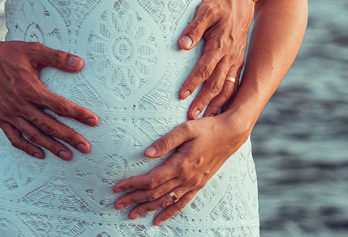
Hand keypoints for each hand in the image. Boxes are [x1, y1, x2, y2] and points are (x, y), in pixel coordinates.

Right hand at [0, 38, 98, 160]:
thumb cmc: (7, 54)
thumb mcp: (33, 50)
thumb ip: (57, 57)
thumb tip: (79, 63)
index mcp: (30, 89)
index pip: (59, 106)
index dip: (78, 114)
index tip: (94, 121)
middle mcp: (20, 105)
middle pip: (50, 125)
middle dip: (69, 137)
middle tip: (86, 147)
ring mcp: (10, 114)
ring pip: (34, 135)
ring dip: (52, 146)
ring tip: (68, 155)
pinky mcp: (1, 118)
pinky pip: (15, 138)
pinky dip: (27, 148)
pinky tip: (40, 154)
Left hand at [112, 112, 250, 224]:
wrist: (230, 135)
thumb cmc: (207, 128)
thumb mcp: (186, 128)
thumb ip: (166, 141)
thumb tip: (147, 153)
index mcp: (180, 164)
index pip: (151, 180)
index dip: (133, 184)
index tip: (117, 187)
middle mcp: (186, 178)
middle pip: (155, 193)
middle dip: (134, 199)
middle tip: (117, 204)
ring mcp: (193, 184)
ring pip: (166, 202)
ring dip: (147, 209)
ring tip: (131, 214)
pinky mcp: (198, 185)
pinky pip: (181, 204)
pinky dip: (168, 213)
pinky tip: (157, 219)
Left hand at [176, 0, 253, 118]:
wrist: (242, 2)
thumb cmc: (220, 5)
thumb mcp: (206, 10)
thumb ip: (194, 28)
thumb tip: (182, 45)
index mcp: (220, 45)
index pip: (205, 68)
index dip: (193, 82)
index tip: (181, 95)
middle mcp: (230, 56)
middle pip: (216, 84)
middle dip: (203, 101)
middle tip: (190, 117)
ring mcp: (236, 61)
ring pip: (227, 88)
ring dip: (216, 104)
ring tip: (205, 119)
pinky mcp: (238, 63)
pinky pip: (234, 85)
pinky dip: (228, 100)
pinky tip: (221, 110)